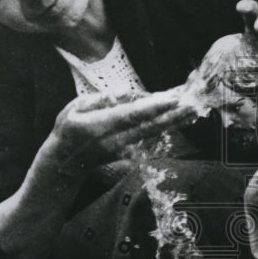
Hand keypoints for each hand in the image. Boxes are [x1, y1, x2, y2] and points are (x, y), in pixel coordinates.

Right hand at [51, 88, 194, 168]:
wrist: (63, 165)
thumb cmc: (66, 131)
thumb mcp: (72, 108)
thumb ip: (99, 100)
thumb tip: (124, 93)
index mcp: (98, 126)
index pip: (130, 116)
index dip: (152, 107)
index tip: (170, 99)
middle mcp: (114, 140)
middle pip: (148, 126)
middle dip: (172, 115)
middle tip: (192, 104)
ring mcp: (123, 149)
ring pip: (153, 133)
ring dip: (175, 122)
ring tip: (194, 110)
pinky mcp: (129, 151)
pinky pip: (150, 137)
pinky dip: (167, 127)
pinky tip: (182, 119)